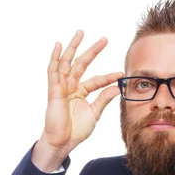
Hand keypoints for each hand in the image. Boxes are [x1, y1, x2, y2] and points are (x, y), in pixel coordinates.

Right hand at [42, 29, 123, 153]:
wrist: (63, 142)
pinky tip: (59, 45)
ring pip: (67, 62)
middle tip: (105, 39)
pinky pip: (53, 71)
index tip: (121, 74)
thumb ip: (104, 99)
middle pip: (82, 64)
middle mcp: (71, 86)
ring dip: (73, 47)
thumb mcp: (94, 113)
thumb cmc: (76, 130)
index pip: (97, 80)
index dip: (109, 77)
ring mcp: (61, 87)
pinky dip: (55, 58)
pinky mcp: (53, 90)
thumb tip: (117, 88)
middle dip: (93, 51)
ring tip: (80, 33)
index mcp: (81, 92)